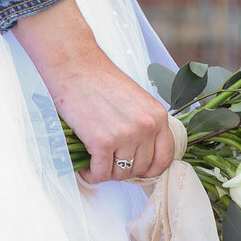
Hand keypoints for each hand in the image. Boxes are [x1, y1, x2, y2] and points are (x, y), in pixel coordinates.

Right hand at [12, 0, 175, 184]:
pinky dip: (92, 174)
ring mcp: (125, 136)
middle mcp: (146, 127)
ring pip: (121, 174)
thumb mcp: (136, 99)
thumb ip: (144, 123)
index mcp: (158, 115)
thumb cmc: (100, 79)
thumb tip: (140, 154)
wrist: (75, 65)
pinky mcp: (102, 142)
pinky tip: (86, 168)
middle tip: (111, 163)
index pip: (165, 157)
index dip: (151, 169)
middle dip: (125, 170)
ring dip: (107, 172)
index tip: (138, 169)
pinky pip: (101, 173)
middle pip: (141, 168)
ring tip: (96, 163)